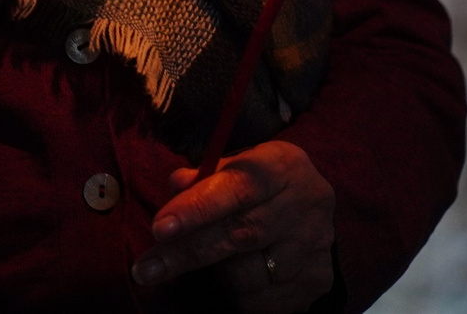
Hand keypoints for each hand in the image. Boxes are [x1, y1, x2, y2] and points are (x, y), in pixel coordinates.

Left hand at [131, 140, 334, 310]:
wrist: (309, 207)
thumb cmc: (258, 185)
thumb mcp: (235, 167)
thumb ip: (204, 178)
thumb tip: (175, 185)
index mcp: (284, 166)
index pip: (237, 188)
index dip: (197, 209)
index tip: (160, 229)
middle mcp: (308, 204)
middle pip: (240, 234)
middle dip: (188, 252)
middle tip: (147, 269)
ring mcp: (317, 245)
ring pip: (250, 274)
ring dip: (216, 275)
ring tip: (209, 264)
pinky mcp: (319, 280)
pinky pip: (264, 302)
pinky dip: (239, 297)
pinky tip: (231, 282)